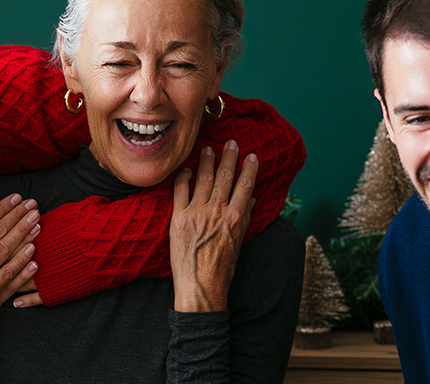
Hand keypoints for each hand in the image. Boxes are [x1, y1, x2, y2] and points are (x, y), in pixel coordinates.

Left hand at [169, 140, 257, 312]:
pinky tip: (187, 169)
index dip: (249, 168)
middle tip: (231, 143)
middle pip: (224, 177)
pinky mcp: (178, 218)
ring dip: (207, 162)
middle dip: (229, 157)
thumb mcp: (239, 244)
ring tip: (209, 149)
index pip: (245, 185)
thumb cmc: (222, 269)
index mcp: (235, 218)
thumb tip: (249, 200)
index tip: (251, 155)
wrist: (200, 286)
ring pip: (203, 180)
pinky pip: (180, 191)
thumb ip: (244, 219)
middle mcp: (217, 212)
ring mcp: (196, 213)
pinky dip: (184, 177)